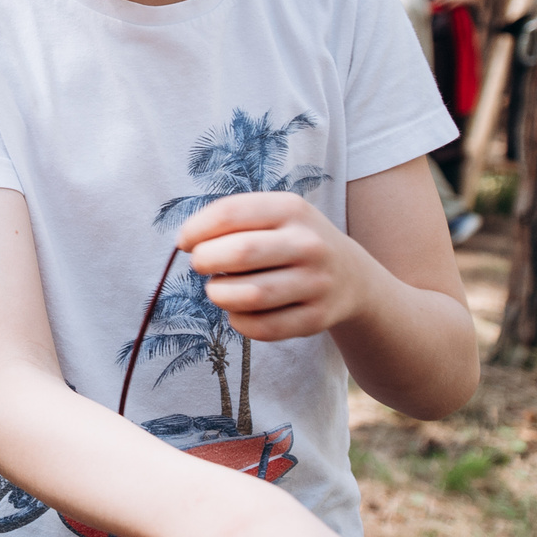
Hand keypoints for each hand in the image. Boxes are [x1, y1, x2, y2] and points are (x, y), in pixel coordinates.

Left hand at [172, 192, 373, 343]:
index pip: (229, 214)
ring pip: (250, 295)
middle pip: (240, 253)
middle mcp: (308, 244)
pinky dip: (239, 322)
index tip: (185, 242)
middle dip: (205, 261)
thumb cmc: (290, 241)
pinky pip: (264, 327)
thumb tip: (186, 242)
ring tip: (220, 289)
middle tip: (202, 265)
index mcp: (291, 209)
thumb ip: (230, 220)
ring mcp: (316, 282)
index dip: (196, 230)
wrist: (351, 275)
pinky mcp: (317, 318)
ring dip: (220, 294)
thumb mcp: (272, 215)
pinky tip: (239, 311)